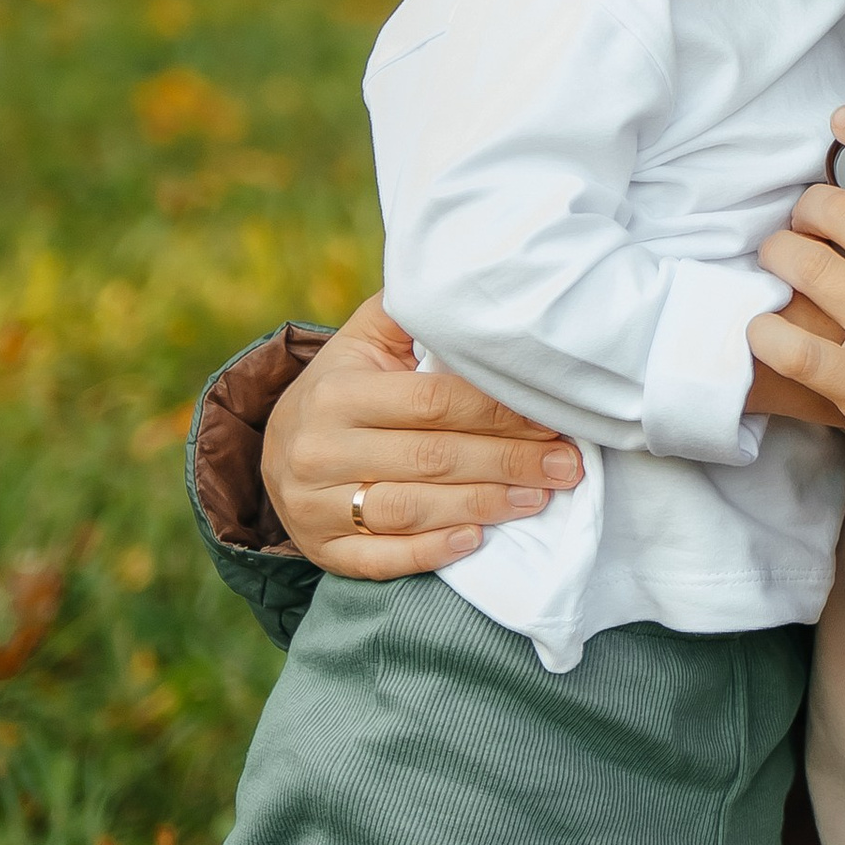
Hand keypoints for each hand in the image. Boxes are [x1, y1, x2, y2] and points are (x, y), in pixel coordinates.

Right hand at [262, 295, 583, 577]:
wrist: (278, 446)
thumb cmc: (345, 385)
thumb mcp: (366, 340)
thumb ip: (414, 316)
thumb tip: (477, 285)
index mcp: (338, 391)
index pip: (433, 402)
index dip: (499, 412)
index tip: (553, 418)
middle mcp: (320, 449)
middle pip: (431, 458)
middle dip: (508, 461)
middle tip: (566, 465)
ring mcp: (315, 505)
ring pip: (410, 509)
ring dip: (483, 505)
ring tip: (538, 498)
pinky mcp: (321, 550)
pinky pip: (380, 559)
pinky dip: (431, 551)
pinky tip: (477, 540)